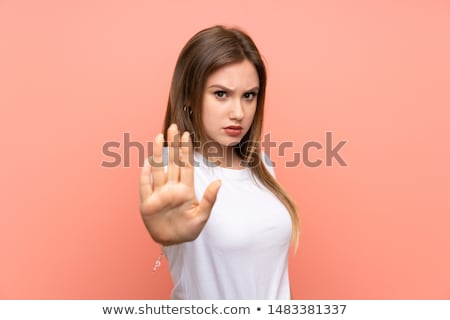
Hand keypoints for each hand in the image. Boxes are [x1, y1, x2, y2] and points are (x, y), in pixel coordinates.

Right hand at [139, 124, 221, 245]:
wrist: (173, 242)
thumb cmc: (188, 229)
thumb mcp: (202, 216)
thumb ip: (209, 199)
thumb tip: (219, 182)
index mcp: (185, 190)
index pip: (186, 165)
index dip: (185, 150)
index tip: (186, 135)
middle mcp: (171, 188)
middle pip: (171, 162)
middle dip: (172, 145)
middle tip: (172, 127)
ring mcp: (159, 195)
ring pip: (157, 170)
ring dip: (157, 154)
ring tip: (158, 137)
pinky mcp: (147, 204)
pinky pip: (145, 187)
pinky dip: (145, 175)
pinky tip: (146, 162)